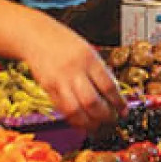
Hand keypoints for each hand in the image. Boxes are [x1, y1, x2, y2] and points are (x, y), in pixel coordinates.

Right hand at [19, 15, 124, 130]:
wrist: (36, 36)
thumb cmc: (64, 42)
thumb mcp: (88, 51)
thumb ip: (100, 72)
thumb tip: (113, 95)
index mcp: (88, 59)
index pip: (108, 86)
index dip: (118, 102)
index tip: (124, 110)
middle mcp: (73, 70)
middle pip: (92, 102)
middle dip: (105, 116)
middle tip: (112, 119)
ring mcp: (59, 81)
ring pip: (76, 110)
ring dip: (89, 123)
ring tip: (97, 125)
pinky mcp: (48, 88)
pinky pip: (63, 109)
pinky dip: (74, 119)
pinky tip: (82, 121)